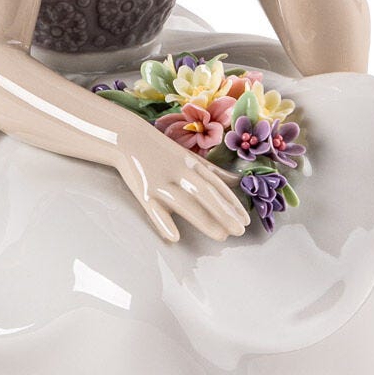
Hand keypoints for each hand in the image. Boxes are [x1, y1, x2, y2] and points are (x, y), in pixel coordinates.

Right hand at [116, 124, 249, 243]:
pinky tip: (174, 237)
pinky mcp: (143, 191)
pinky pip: (153, 208)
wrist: (127, 137)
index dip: (232, 202)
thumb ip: (214, 171)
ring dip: (203, 219)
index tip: (246, 220)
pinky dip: (163, 222)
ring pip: (184, 202)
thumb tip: (238, 181)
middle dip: (223, 211)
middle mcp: (180, 172)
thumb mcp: (190, 157)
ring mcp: (161, 181)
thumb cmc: (163, 151)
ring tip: (221, 236)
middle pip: (205, 193)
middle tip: (240, 231)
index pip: (216, 185)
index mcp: (192, 164)